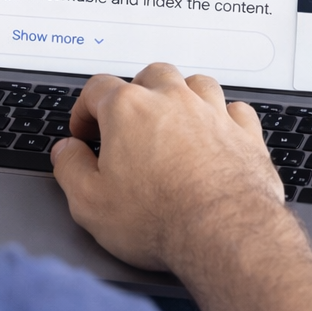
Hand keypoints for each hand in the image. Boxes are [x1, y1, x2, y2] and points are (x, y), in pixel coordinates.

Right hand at [49, 63, 282, 271]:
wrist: (224, 234)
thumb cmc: (159, 220)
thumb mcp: (89, 202)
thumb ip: (70, 168)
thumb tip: (66, 151)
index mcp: (128, 110)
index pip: (97, 89)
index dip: (84, 110)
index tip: (84, 133)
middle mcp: (172, 100)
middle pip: (150, 76)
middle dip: (136, 93)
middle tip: (129, 122)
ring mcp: (212, 113)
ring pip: (195, 84)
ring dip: (181, 96)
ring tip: (173, 121)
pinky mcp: (245, 134)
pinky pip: (234, 109)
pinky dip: (223, 117)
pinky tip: (216, 133)